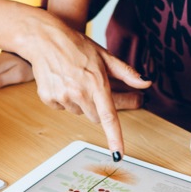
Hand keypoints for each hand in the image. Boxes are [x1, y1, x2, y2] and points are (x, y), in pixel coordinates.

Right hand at [17, 13, 150, 154]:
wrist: (44, 38)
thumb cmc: (76, 45)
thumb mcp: (104, 56)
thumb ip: (126, 73)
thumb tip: (146, 83)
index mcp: (96, 83)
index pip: (109, 116)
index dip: (115, 137)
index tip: (118, 154)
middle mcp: (80, 92)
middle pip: (95, 117)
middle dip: (96, 106)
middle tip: (89, 86)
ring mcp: (63, 96)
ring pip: (78, 112)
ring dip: (78, 101)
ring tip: (73, 79)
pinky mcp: (49, 98)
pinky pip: (62, 108)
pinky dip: (63, 98)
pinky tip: (61, 81)